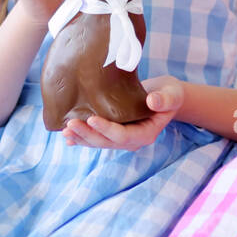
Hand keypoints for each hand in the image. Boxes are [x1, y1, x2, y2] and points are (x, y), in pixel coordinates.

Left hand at [61, 75, 183, 150]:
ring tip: (64, 131)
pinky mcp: (114, 134)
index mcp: (146, 134)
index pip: (124, 136)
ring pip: (99, 142)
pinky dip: (82, 139)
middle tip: (70, 125)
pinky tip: (68, 138)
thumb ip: (165, 99)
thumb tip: (152, 101)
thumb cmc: (169, 94)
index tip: (92, 119)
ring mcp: (122, 139)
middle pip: (107, 142)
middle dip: (88, 135)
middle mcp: (132, 141)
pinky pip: (97, 138)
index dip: (107, 130)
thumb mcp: (172, 94)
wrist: (164, 97)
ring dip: (81, 138)